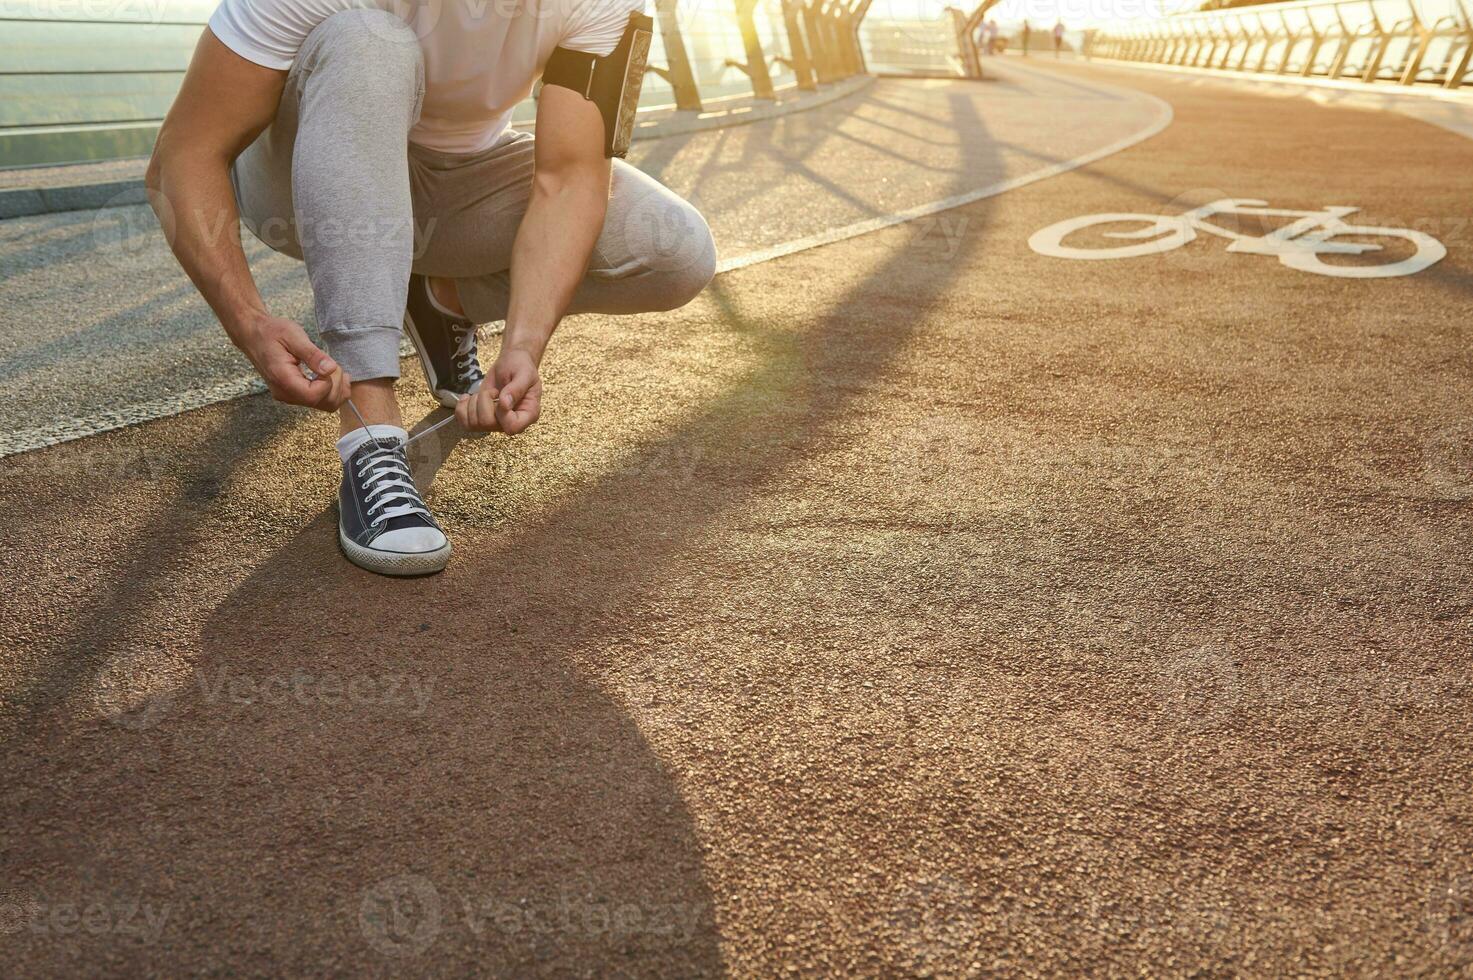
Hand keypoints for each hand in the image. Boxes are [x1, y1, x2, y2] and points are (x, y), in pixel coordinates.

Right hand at [236, 313, 350, 410]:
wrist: (253, 334)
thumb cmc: (270, 332)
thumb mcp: (293, 336)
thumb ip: (313, 354)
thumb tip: (330, 369)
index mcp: (283, 379)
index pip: (314, 395)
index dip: (329, 382)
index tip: (329, 365)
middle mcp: (285, 393)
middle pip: (323, 403)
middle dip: (336, 385)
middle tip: (333, 364)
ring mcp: (289, 395)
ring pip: (324, 404)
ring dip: (336, 388)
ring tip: (334, 368)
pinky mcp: (293, 393)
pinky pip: (318, 400)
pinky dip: (331, 390)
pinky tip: (332, 375)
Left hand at [455, 348, 541, 434]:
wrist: (512, 363)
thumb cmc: (521, 366)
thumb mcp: (524, 373)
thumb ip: (516, 388)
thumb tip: (504, 403)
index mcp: (528, 414)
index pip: (512, 427)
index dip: (501, 414)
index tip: (500, 395)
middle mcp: (512, 422)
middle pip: (488, 424)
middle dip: (483, 402)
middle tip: (492, 391)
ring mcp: (496, 423)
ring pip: (474, 424)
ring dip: (473, 404)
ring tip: (485, 393)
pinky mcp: (482, 419)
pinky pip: (465, 423)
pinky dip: (461, 409)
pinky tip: (468, 397)